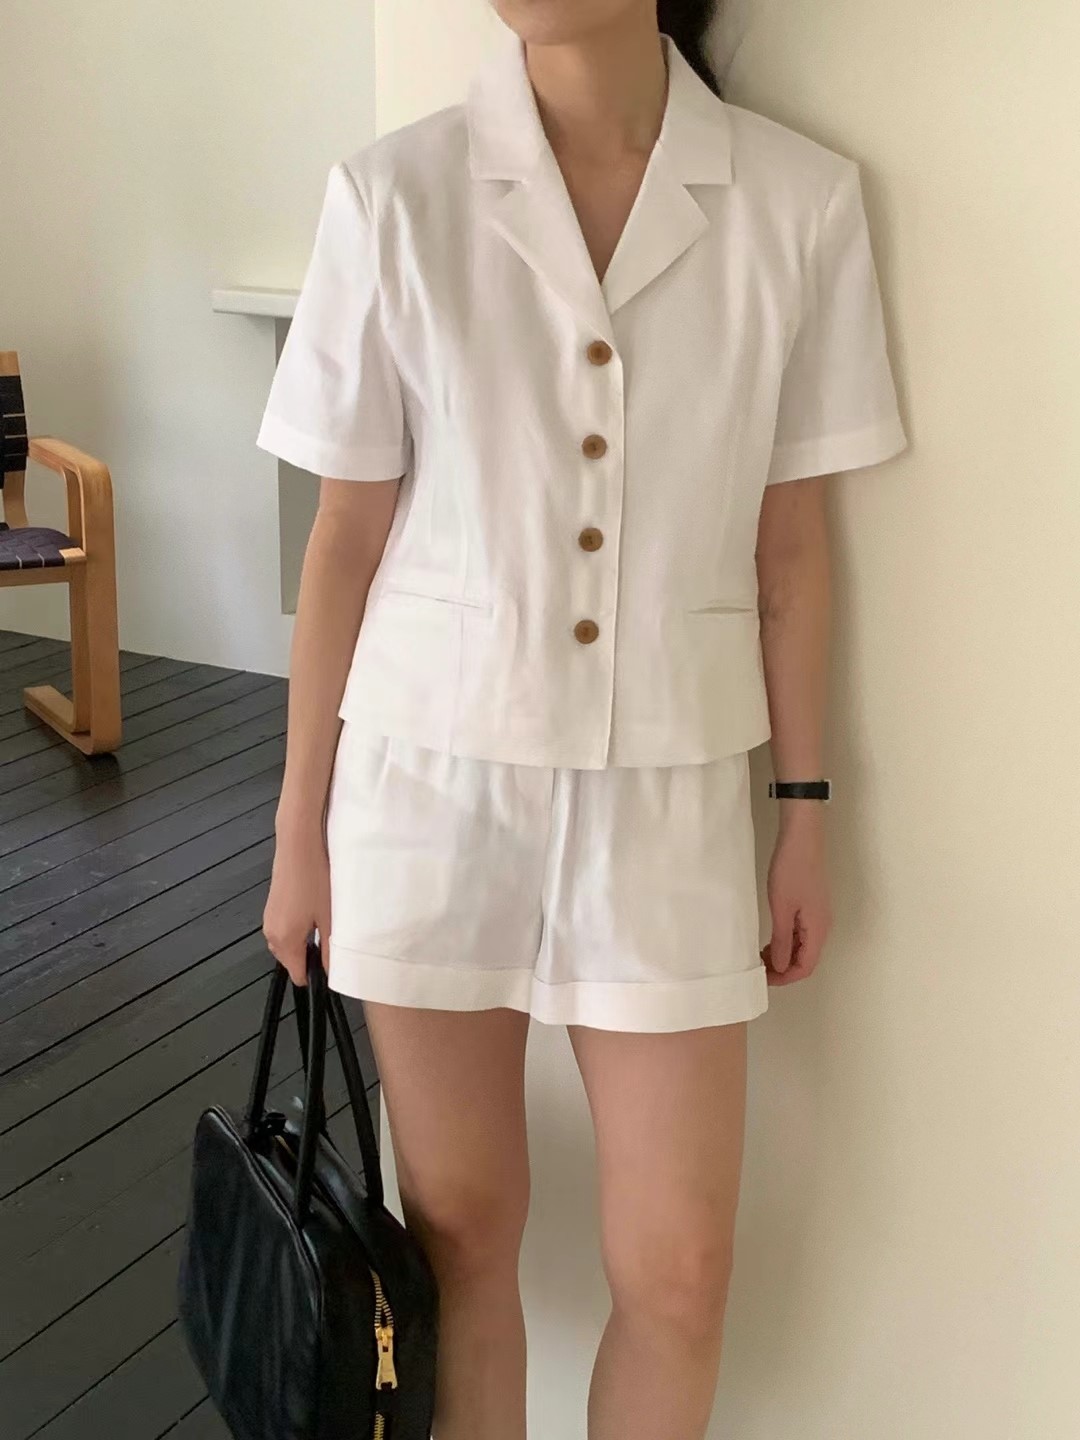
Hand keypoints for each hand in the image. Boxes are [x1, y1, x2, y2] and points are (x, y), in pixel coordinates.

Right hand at [262, 822, 331, 985]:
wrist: (299, 843)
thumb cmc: (315, 877)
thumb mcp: (330, 917)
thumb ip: (330, 949)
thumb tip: (331, 970)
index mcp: (284, 941)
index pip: (297, 975)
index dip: (315, 975)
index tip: (331, 966)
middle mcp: (271, 933)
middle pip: (292, 960)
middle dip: (310, 955)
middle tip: (331, 936)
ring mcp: (269, 918)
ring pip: (289, 943)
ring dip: (305, 939)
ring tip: (323, 918)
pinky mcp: (272, 906)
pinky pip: (285, 928)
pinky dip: (299, 925)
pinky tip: (313, 908)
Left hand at [760, 811, 831, 985]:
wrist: (802, 838)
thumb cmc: (791, 871)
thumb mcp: (782, 908)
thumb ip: (782, 940)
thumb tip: (781, 967)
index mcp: (818, 930)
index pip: (806, 967)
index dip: (785, 978)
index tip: (763, 978)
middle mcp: (822, 926)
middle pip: (806, 959)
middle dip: (783, 968)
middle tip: (759, 967)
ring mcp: (818, 915)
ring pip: (803, 946)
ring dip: (784, 954)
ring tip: (761, 954)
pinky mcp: (811, 905)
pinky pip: (801, 933)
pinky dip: (786, 940)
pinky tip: (770, 938)